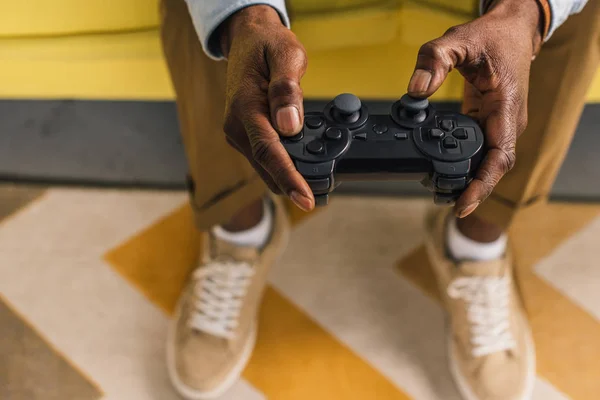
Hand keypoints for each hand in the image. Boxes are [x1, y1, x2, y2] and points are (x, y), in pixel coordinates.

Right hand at [219, 5, 313, 210]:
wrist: (248, 39)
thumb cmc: (267, 45)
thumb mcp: (286, 56)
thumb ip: (287, 90)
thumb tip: (290, 125)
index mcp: (245, 107)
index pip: (268, 151)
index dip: (289, 178)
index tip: (306, 198)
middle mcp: (236, 126)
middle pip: (266, 167)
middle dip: (292, 185)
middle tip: (320, 197)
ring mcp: (238, 133)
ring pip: (264, 166)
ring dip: (287, 175)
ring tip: (317, 180)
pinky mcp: (245, 136)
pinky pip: (265, 157)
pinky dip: (283, 164)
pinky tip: (302, 165)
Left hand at [407, 0, 542, 217]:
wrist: (511, 31)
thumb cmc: (491, 37)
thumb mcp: (459, 40)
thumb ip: (434, 61)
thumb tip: (414, 91)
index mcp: (505, 108)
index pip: (499, 158)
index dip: (482, 185)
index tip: (463, 204)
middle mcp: (505, 123)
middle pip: (491, 168)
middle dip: (470, 189)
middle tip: (442, 203)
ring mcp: (496, 126)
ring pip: (483, 162)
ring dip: (466, 180)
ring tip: (439, 193)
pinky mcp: (486, 124)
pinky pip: (475, 151)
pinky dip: (460, 163)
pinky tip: (441, 171)